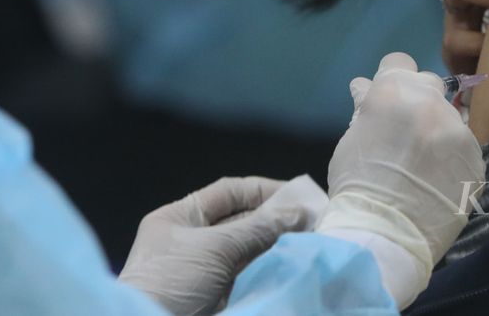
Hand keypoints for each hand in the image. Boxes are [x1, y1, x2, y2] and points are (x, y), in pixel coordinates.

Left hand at [119, 176, 309, 315]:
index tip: (299, 194)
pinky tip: (294, 263)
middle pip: (241, 221)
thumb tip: (299, 212)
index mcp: (179, 218)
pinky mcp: (217, 298)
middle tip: (314, 219)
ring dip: (277, 245)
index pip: (228, 193)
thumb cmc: (174, 281)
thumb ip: (258, 228)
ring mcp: (205, 271)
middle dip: (275, 219)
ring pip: (248, 251)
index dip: (263, 190)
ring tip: (311, 239)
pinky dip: (270, 270)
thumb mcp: (216, 249)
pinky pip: (248, 277)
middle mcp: (192, 240)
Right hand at [320, 53, 485, 295]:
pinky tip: (437, 181)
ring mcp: (458, 130)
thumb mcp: (351, 139)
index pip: (399, 61)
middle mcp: (430, 102)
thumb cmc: (357, 185)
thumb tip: (364, 86)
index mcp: (393, 91)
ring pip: (450, 118)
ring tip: (423, 165)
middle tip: (406, 131)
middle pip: (429, 83)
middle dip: (418, 99)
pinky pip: (465, 148)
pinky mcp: (477, 158)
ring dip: (437, 131)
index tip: (389, 98)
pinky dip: (452, 159)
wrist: (386, 234)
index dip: (392, 78)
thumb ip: (365, 110)